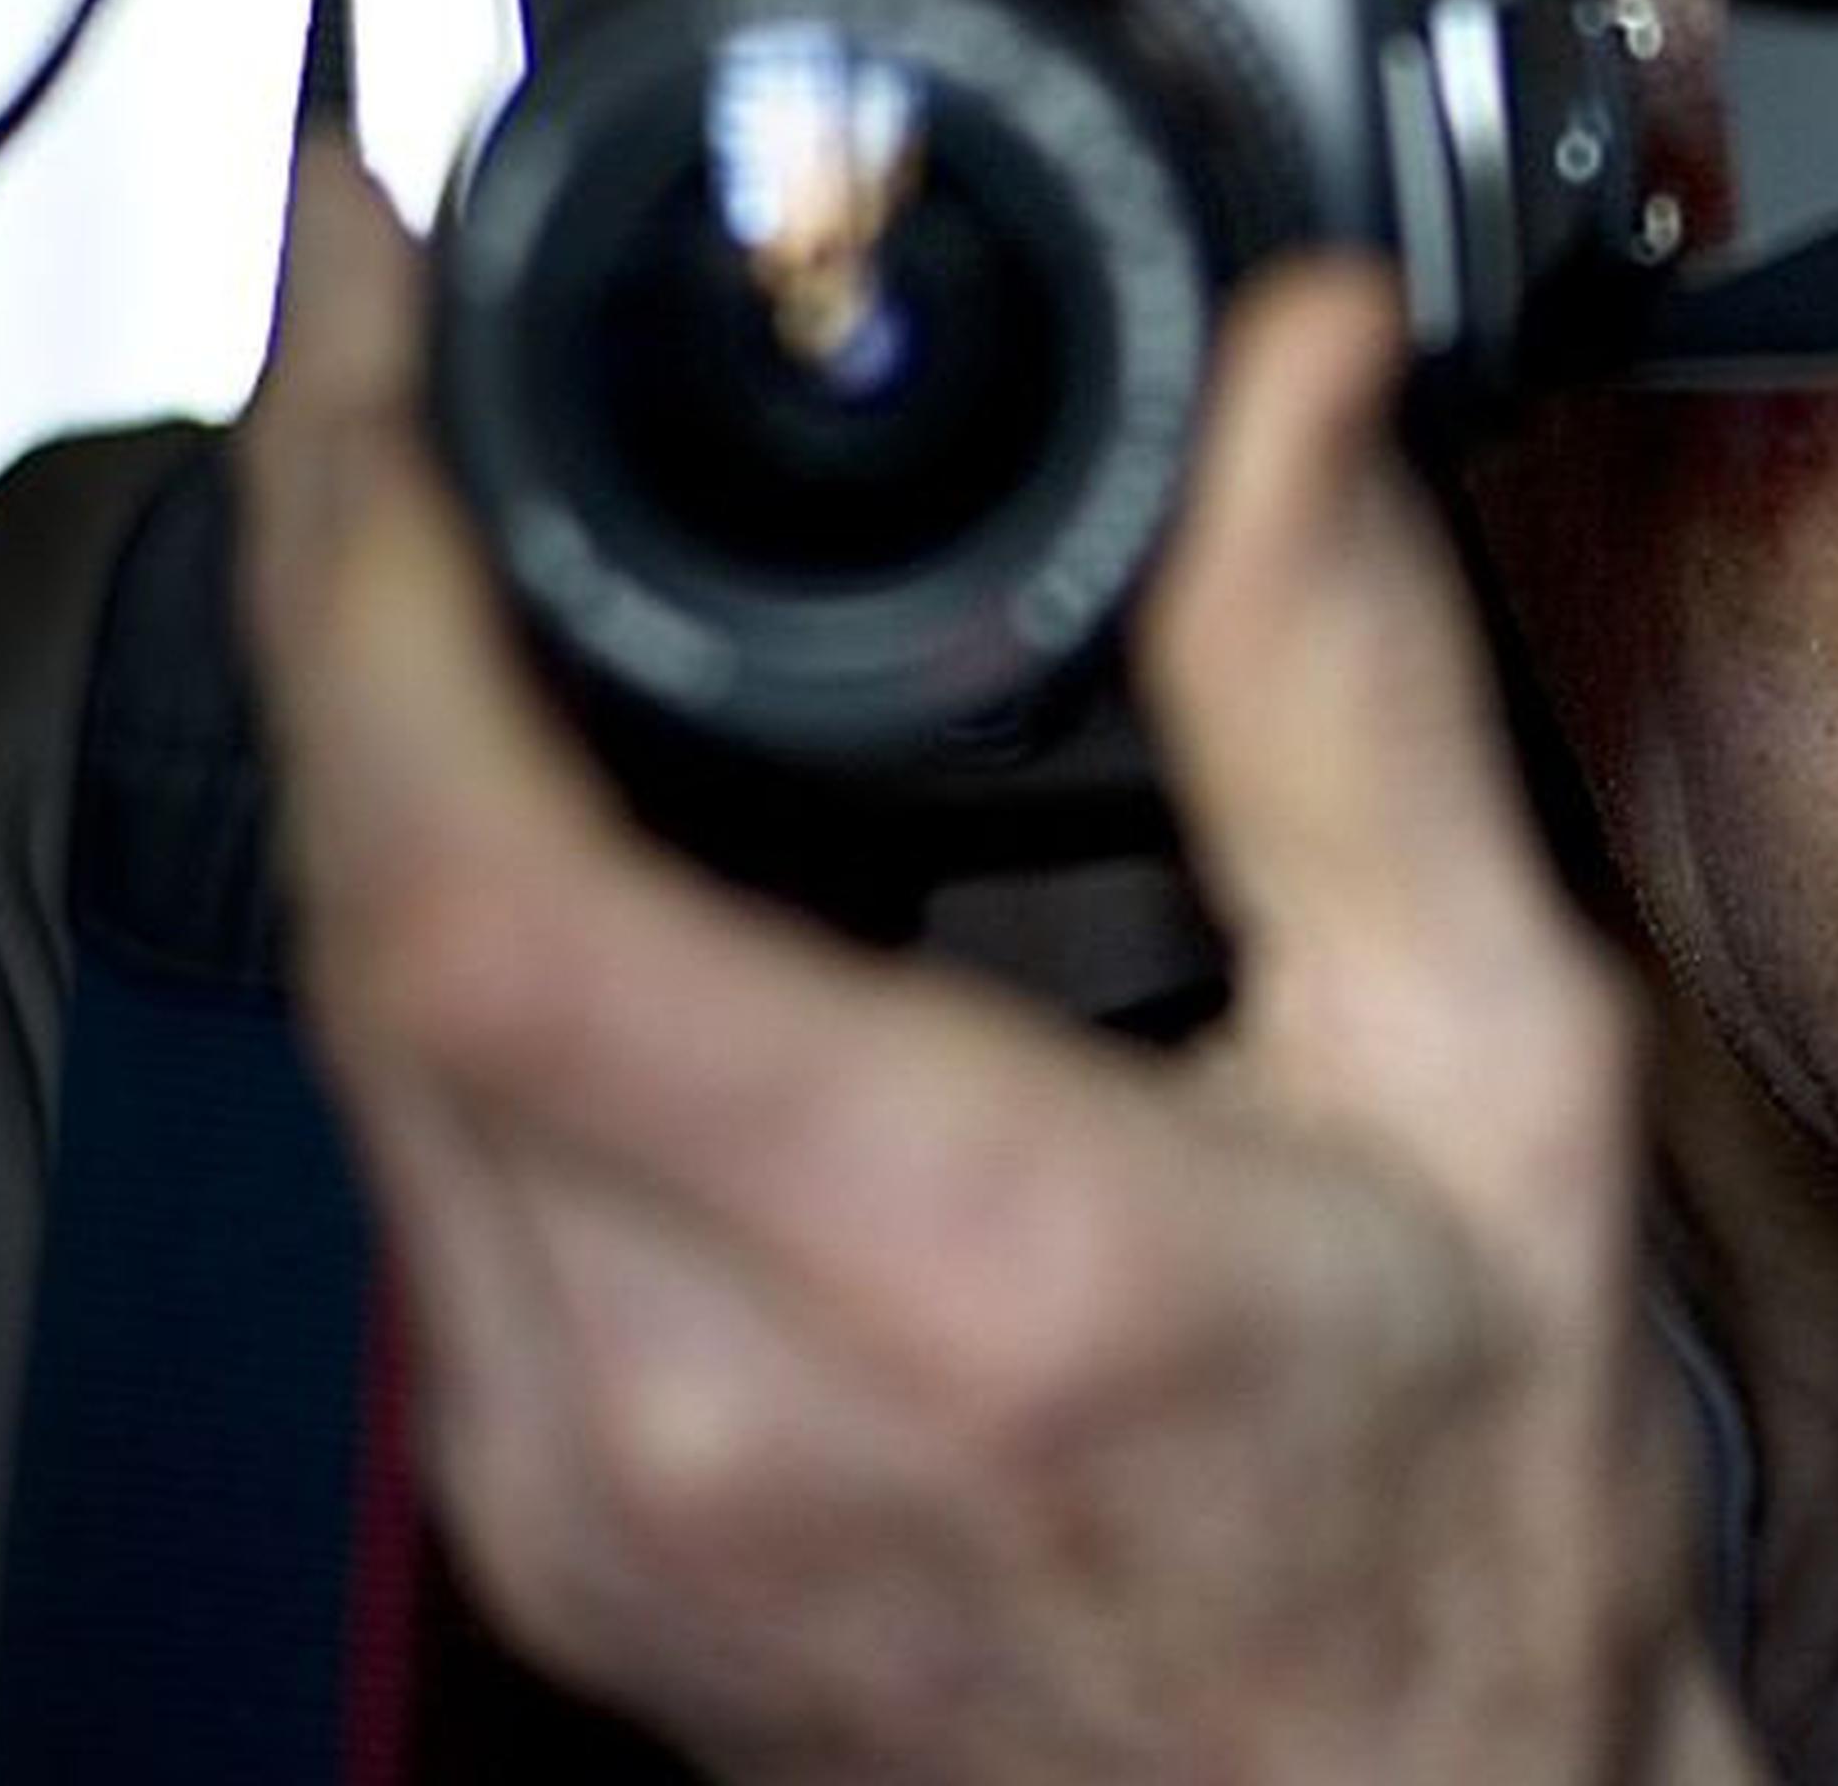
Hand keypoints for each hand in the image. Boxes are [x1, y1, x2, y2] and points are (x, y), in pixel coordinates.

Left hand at [232, 141, 1757, 1783]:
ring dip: (367, 738)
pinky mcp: (553, 1510)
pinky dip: (432, 920)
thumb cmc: (1476, 1523)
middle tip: (410, 341)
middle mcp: (700, 1403)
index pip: (492, 890)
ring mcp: (587, 1485)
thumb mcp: (1497, 1073)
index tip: (382, 312)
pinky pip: (409, 1154)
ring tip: (455, 515)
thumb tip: (1289, 379)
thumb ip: (1357, 699)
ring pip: (348, 1032)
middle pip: (356, 917)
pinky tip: (529, 806)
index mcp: (960, 1268)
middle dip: (340, 572)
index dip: (370, 564)